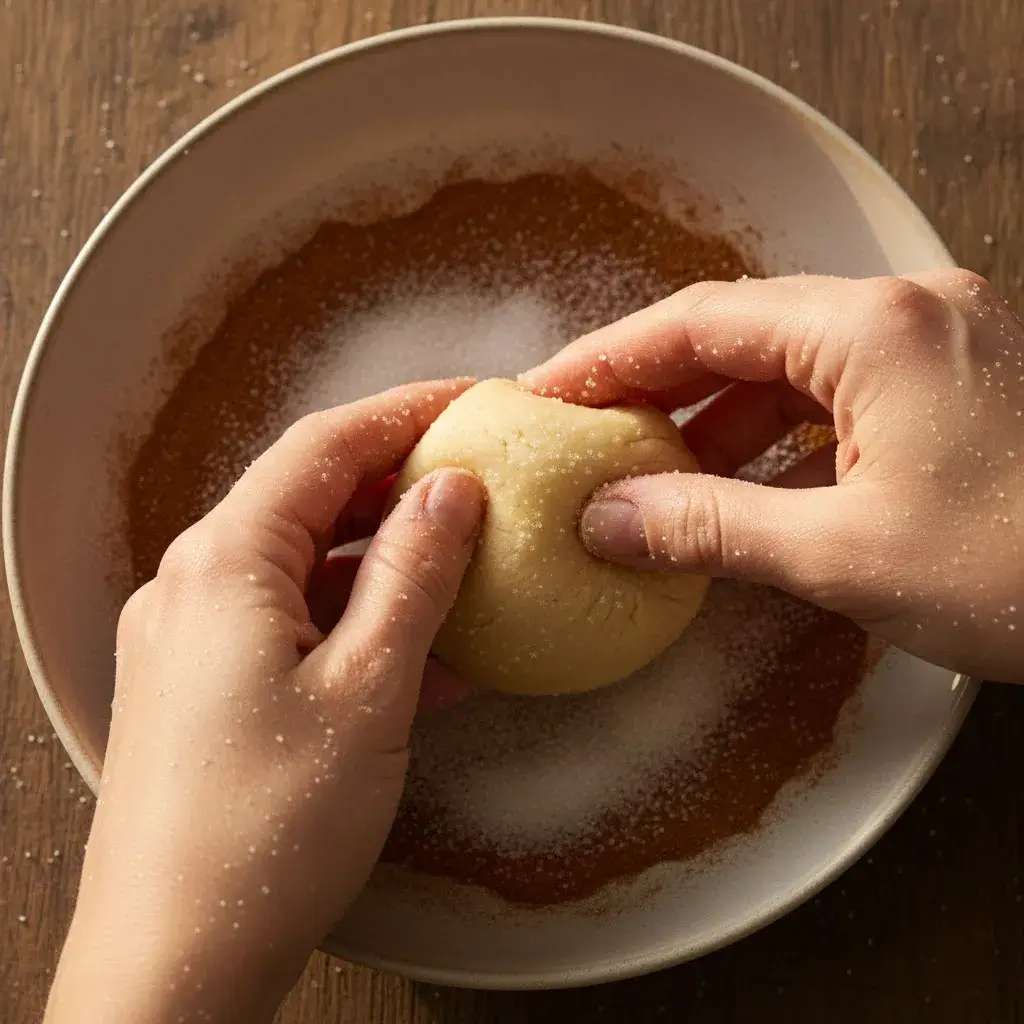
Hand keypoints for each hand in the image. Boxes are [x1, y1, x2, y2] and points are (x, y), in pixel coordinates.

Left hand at [46, 381, 485, 1023]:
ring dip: (386, 555)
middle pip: (310, 496)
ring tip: (467, 556)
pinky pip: (293, 621)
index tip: (473, 400)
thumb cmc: (263, 832)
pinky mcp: (207, 685)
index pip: (325, 446)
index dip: (406, 412)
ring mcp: (195, 637)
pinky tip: (426, 641)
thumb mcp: (368, 689)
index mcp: (224, 563)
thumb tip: (452, 492)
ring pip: (306, 562)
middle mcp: (195, 584)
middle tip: (480, 475)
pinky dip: (359, 617)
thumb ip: (414, 576)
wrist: (175, 963)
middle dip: (399, 480)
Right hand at [522, 272, 1023, 683]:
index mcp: (875, 329)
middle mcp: (908, 314)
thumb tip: (609, 520)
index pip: (702, 321)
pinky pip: (841, 397)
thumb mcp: (844, 556)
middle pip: (742, 334)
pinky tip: (743, 489)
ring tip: (652, 475)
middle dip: (656, 387)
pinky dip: (780, 440)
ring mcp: (940, 346)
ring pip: (792, 367)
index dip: (609, 358)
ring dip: (718, 420)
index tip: (546, 393)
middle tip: (585, 435)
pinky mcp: (959, 388)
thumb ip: (710, 527)